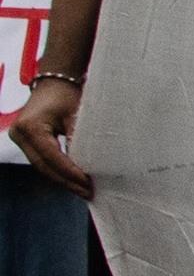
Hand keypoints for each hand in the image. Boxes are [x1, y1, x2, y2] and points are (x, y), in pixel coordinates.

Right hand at [11, 72, 86, 198]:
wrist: (55, 82)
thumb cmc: (67, 95)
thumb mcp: (76, 116)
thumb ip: (79, 140)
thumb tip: (91, 167)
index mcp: (30, 127)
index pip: (52, 157)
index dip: (70, 173)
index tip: (88, 184)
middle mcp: (19, 134)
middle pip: (44, 166)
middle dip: (67, 181)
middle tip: (89, 193)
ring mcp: (19, 139)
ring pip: (42, 166)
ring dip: (63, 179)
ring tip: (84, 190)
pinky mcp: (25, 141)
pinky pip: (42, 160)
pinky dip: (58, 171)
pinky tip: (74, 180)